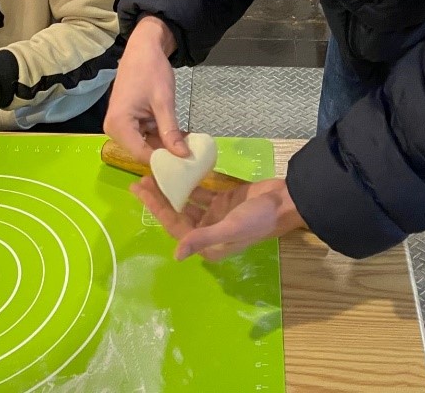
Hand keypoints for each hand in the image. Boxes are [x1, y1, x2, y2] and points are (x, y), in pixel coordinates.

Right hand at [105, 16, 187, 162]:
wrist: (143, 48)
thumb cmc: (150, 70)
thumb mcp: (163, 102)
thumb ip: (171, 131)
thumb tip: (184, 156)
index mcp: (118, 125)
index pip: (142, 155)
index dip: (164, 162)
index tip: (186, 167)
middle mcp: (115, 130)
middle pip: (143, 152)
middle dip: (167, 155)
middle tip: (192, 157)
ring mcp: (121, 126)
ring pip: (147, 145)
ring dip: (167, 146)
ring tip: (190, 148)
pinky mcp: (129, 123)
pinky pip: (147, 136)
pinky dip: (163, 136)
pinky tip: (181, 137)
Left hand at [132, 176, 304, 261]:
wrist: (285, 202)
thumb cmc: (258, 218)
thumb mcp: (229, 229)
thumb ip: (202, 238)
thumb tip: (176, 254)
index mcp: (208, 245)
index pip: (174, 225)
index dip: (155, 208)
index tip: (139, 191)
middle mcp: (209, 232)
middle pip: (177, 213)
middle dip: (159, 197)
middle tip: (141, 179)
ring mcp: (216, 215)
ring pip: (187, 201)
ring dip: (172, 189)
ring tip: (156, 173)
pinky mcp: (224, 201)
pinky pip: (202, 191)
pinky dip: (191, 182)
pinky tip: (180, 170)